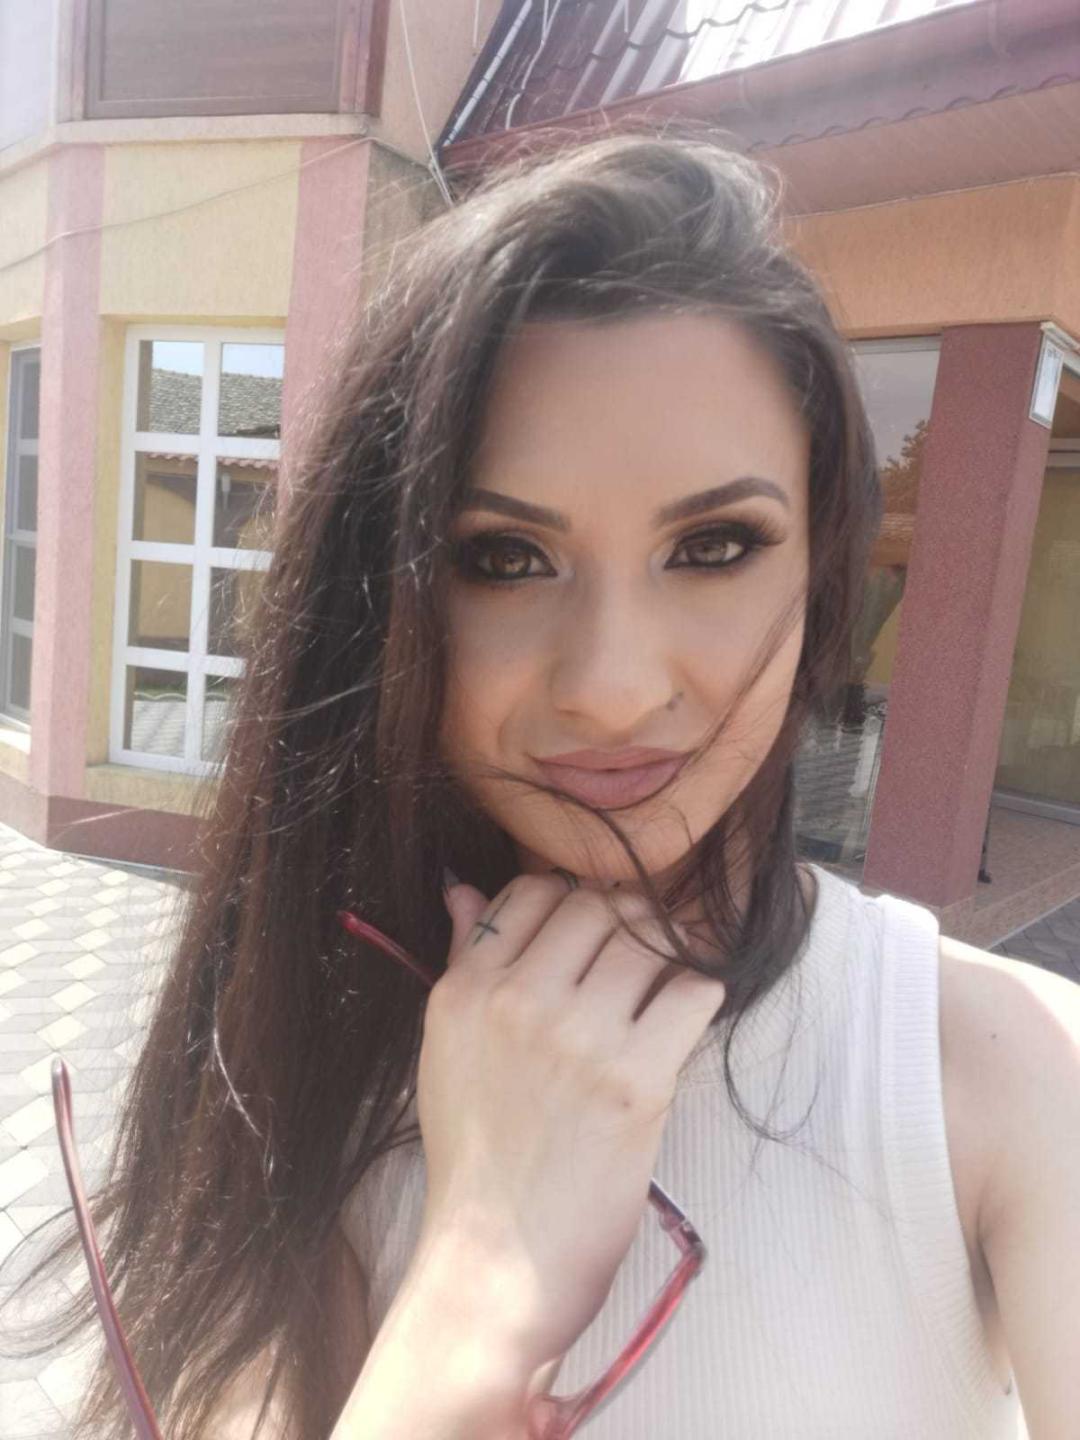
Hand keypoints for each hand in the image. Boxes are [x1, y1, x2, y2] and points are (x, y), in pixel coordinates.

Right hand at [410, 871, 726, 1370]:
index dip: (570, 903)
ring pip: (647, 938)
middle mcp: (519, 1000)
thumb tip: (463, 887)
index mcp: (466, 989)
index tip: (587, 937)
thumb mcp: (448, 1048)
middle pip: (597, 905)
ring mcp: (580, 1037)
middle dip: (623, 922)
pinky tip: (678, 1023)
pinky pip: (692, 992)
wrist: (495, 1260)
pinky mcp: (637, 1079)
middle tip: (633, 961)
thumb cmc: (474, 1154)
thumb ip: (463, 960)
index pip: (533, 891)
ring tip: (656, 993)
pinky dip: (697, 996)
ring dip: (663, 957)